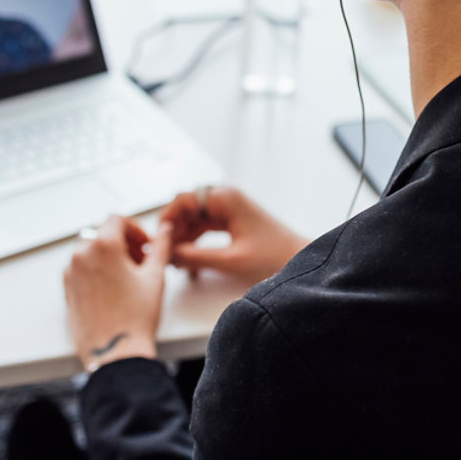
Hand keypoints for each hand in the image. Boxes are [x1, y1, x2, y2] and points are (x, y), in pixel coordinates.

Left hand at [64, 215, 171, 370]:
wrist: (115, 354)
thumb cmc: (136, 317)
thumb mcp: (155, 276)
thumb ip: (160, 246)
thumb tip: (164, 230)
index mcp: (102, 246)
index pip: (117, 219)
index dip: (135, 229)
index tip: (145, 244)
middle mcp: (81, 255)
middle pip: (103, 235)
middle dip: (124, 244)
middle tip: (141, 262)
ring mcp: (70, 273)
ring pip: (91, 253)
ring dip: (109, 257)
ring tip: (128, 278)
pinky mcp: (66, 290)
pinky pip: (81, 270)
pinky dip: (96, 272)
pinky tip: (114, 290)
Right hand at [160, 187, 308, 282]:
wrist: (302, 261)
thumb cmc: (274, 256)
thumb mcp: (230, 260)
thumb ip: (196, 257)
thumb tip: (169, 255)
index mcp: (225, 198)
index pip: (182, 199)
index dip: (166, 219)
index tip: (159, 240)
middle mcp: (225, 198)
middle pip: (186, 207)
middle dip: (174, 230)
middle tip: (164, 254)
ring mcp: (229, 208)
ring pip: (193, 218)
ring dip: (183, 237)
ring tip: (176, 261)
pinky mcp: (233, 220)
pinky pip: (205, 226)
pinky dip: (195, 240)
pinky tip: (190, 261)